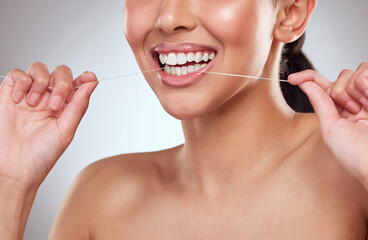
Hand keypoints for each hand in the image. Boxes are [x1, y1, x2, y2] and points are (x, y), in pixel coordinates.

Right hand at [0, 62, 97, 188]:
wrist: (14, 168)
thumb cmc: (41, 155)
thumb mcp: (66, 130)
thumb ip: (79, 105)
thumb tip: (92, 83)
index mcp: (65, 107)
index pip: (76, 85)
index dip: (84, 78)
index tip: (89, 77)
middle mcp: (48, 99)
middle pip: (60, 73)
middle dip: (61, 83)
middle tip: (55, 105)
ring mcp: (30, 96)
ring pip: (39, 69)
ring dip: (40, 82)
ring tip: (34, 104)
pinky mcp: (10, 95)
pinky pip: (17, 75)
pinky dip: (21, 82)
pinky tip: (19, 99)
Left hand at [288, 63, 367, 188]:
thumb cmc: (356, 154)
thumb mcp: (331, 129)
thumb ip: (320, 104)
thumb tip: (305, 84)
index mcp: (340, 111)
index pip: (322, 86)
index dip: (307, 78)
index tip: (292, 79)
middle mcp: (356, 101)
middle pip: (341, 76)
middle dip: (340, 92)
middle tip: (351, 111)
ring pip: (354, 73)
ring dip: (355, 90)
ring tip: (365, 109)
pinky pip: (366, 72)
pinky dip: (366, 85)